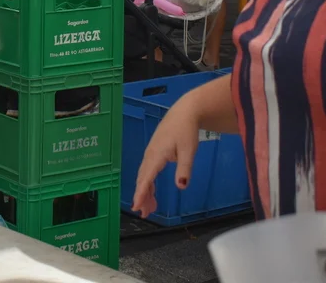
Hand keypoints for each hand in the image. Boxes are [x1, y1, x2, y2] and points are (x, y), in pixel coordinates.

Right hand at [131, 100, 199, 216]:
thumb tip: (181, 186)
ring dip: (145, 191)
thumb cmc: (186, 130)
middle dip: (142, 196)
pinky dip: (148, 183)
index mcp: (156, 155)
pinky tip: (152, 192)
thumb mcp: (189, 150)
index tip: (136, 206)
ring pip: (144, 175)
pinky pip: (148, 171)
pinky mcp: (155, 152)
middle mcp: (150, 155)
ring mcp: (151, 153)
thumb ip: (184, 168)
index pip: (146, 178)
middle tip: (144, 213)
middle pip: (143, 179)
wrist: (184, 112)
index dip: (141, 193)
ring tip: (149, 208)